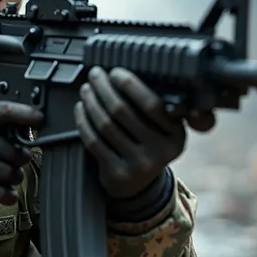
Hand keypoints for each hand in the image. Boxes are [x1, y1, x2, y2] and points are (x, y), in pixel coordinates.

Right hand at [0, 99, 43, 206]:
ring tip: (8, 173)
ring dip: (14, 177)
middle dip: (21, 159)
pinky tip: (8, 192)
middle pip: (15, 152)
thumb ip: (1, 118)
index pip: (8, 111)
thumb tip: (33, 124)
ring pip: (10, 174)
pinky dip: (7, 195)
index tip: (41, 119)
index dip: (28, 115)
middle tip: (17, 159)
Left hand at [74, 66, 215, 198]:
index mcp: (176, 133)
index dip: (130, 84)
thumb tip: (129, 72)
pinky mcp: (118, 173)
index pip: (151, 104)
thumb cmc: (149, 144)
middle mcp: (161, 151)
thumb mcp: (165, 128)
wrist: (139, 183)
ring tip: (86, 89)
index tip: (115, 72)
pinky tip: (81, 109)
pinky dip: (84, 121)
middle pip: (122, 111)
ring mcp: (139, 164)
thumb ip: (157, 106)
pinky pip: (94, 141)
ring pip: (105, 125)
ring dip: (91, 102)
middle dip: (104, 88)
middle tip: (95, 75)